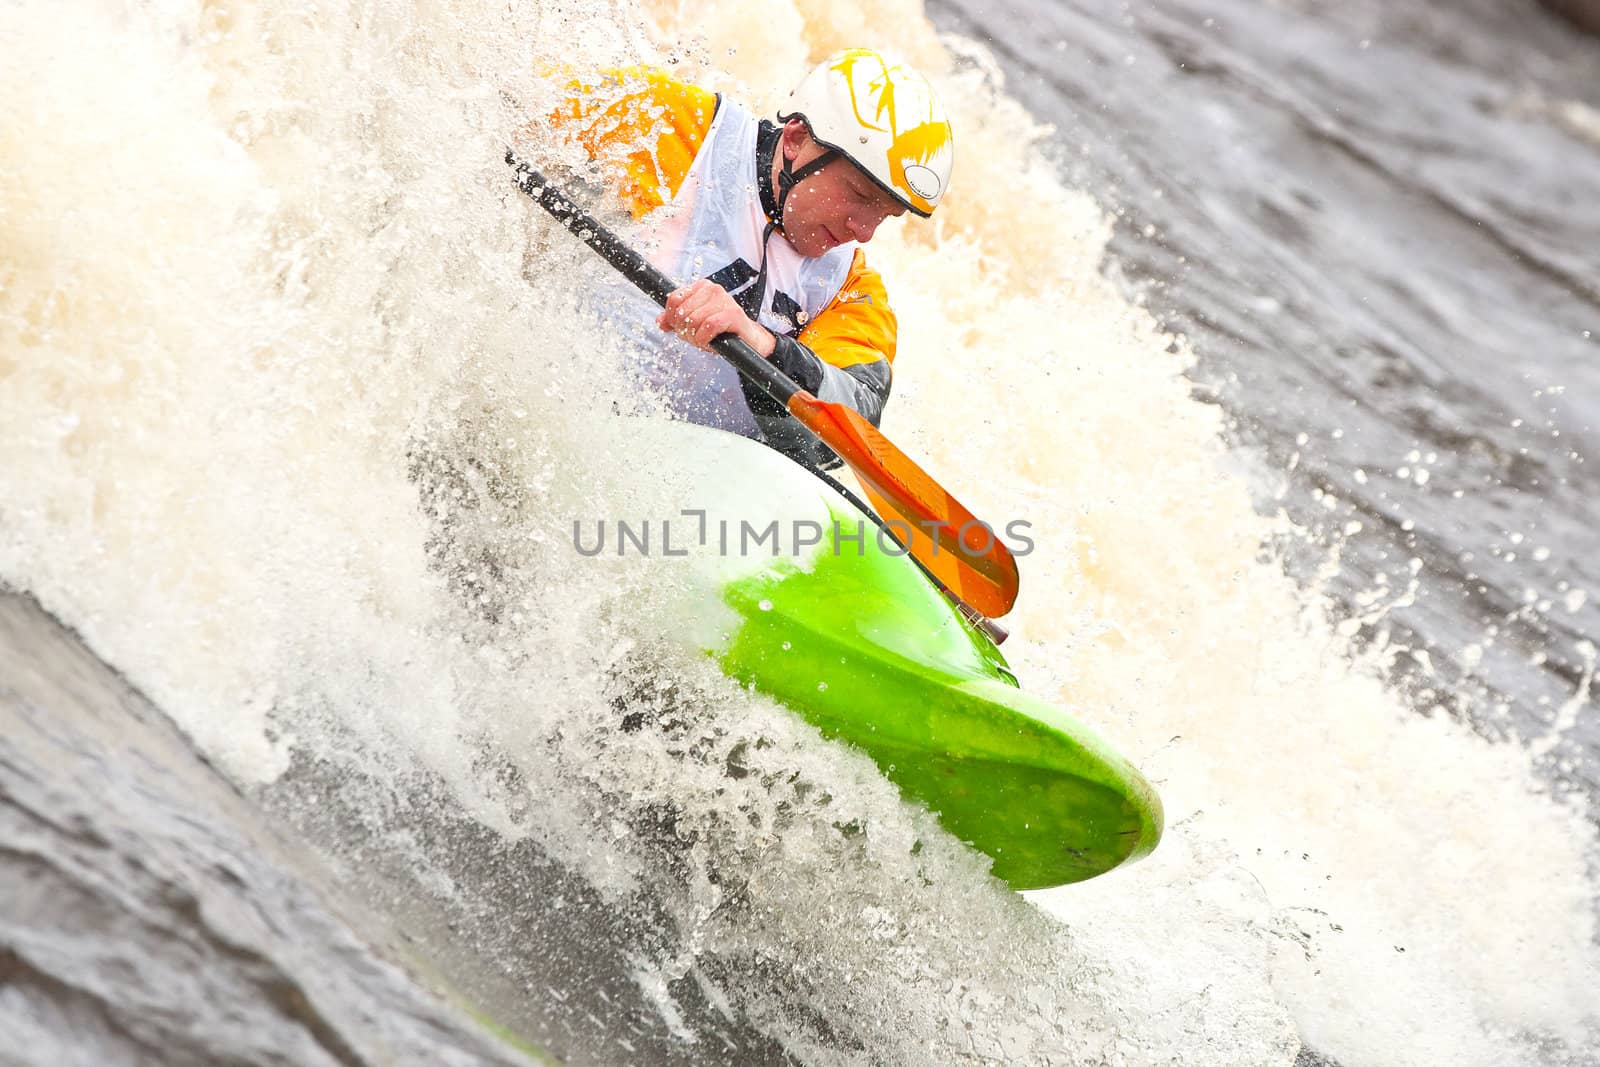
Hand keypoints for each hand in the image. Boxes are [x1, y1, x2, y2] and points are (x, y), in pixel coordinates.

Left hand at [657, 279, 776, 357]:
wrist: (747, 339)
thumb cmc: (720, 330)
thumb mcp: (695, 324)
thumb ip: (676, 321)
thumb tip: (660, 322)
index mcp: (701, 287)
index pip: (674, 299)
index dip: (672, 318)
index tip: (681, 328)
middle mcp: (713, 289)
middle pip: (682, 312)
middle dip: (685, 331)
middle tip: (695, 338)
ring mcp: (724, 300)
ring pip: (694, 320)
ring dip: (695, 337)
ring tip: (703, 341)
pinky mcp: (733, 314)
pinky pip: (708, 326)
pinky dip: (704, 339)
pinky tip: (709, 342)